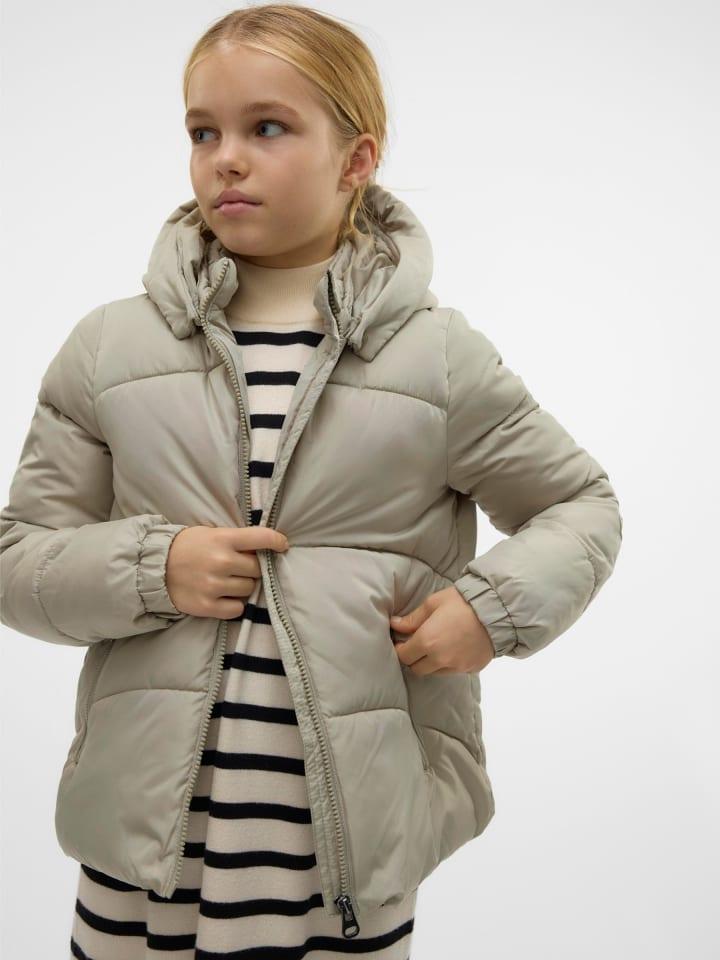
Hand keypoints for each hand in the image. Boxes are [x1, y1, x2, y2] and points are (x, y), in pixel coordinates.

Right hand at [166, 525, 288, 619]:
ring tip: (227, 581)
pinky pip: (237, 608)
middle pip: (257, 569)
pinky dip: (234, 604)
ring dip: (243, 586)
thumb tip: (265, 549)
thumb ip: (236, 541)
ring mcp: (214, 585)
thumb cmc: (188, 547)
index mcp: (223, 539)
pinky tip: (223, 596)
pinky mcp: (207, 606)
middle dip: (252, 569)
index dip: (277, 541)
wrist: (155, 567)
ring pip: (249, 589)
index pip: (261, 538)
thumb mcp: (211, 534)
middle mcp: (221, 562)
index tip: (283, 545)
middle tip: (239, 567)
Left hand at [390, 586, 494, 674]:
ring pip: (434, 672)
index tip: (401, 642)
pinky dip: (448, 663)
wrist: (496, 610)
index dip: (400, 649)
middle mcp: (440, 658)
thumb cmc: (462, 602)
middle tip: (417, 644)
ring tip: (436, 645)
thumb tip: (395, 625)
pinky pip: (453, 671)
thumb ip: (412, 619)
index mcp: (427, 641)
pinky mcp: (471, 669)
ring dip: (430, 662)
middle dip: (413, 658)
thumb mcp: (433, 603)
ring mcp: (457, 666)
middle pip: (416, 669)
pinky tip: (453, 648)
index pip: (403, 656)